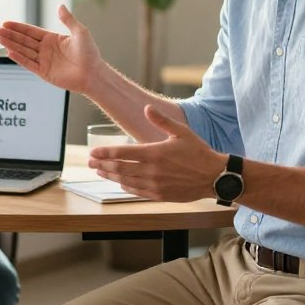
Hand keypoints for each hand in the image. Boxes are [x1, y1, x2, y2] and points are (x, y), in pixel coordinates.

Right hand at [0, 4, 104, 95]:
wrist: (94, 74)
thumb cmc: (90, 53)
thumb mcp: (80, 32)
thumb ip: (68, 19)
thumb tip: (59, 5)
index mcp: (52, 39)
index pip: (30, 32)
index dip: (18, 27)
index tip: (5, 23)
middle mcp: (46, 49)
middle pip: (24, 40)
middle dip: (10, 35)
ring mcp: (44, 61)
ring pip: (24, 51)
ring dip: (11, 45)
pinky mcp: (44, 73)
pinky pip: (29, 64)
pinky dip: (20, 59)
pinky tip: (10, 52)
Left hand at [88, 105, 222, 201]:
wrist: (214, 176)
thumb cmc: (198, 152)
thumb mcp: (181, 132)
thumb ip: (161, 121)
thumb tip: (146, 108)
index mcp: (154, 153)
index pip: (122, 153)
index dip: (105, 153)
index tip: (93, 152)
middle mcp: (151, 170)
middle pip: (119, 168)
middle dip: (102, 165)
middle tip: (90, 162)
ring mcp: (155, 185)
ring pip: (126, 181)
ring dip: (110, 176)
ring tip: (99, 172)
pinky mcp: (160, 195)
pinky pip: (137, 191)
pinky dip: (126, 187)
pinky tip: (120, 183)